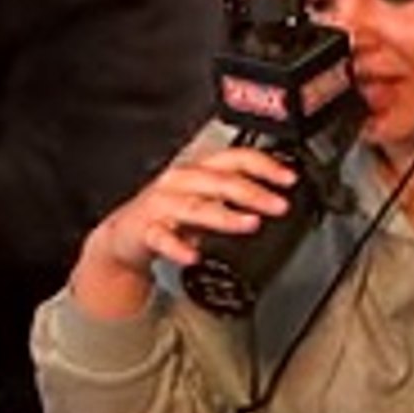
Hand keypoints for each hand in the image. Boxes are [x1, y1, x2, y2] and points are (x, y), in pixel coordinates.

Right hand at [69, 146, 294, 319]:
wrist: (124, 236)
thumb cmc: (169, 214)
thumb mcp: (205, 198)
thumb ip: (235, 195)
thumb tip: (276, 198)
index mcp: (199, 169)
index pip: (235, 157)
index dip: (264, 165)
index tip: (289, 179)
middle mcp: (180, 181)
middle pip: (220, 180)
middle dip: (253, 192)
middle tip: (279, 205)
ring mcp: (161, 205)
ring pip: (196, 207)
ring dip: (225, 215)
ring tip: (249, 224)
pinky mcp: (145, 230)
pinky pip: (162, 238)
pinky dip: (178, 247)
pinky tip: (193, 255)